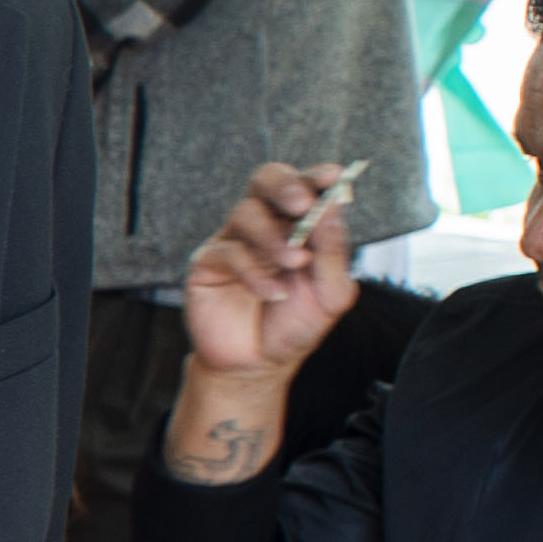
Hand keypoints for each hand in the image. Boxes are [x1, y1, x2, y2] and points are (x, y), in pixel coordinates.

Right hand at [180, 166, 359, 380]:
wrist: (257, 365)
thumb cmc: (294, 326)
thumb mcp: (330, 294)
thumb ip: (334, 253)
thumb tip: (332, 210)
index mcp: (298, 226)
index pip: (305, 187)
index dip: (317, 176)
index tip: (334, 176)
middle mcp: (266, 227)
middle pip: (265, 180)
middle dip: (285, 185)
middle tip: (301, 203)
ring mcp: (234, 242)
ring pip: (246, 212)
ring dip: (273, 236)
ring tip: (294, 263)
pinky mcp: (208, 264)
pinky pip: (228, 252)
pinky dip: (255, 273)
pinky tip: (272, 293)